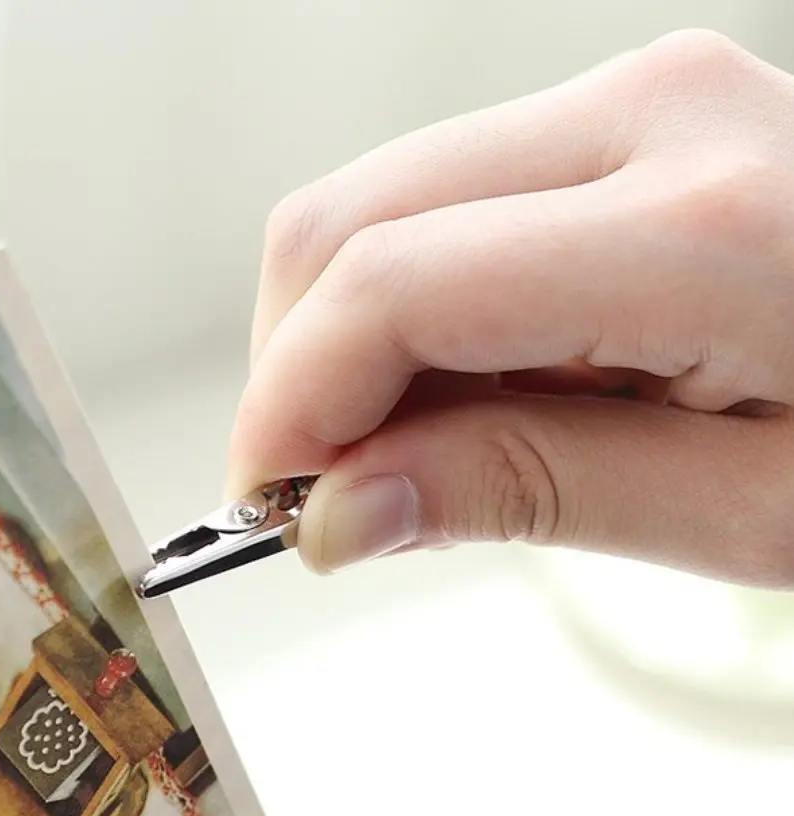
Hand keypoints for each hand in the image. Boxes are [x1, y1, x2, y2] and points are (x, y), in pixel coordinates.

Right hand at [227, 30, 793, 586]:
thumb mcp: (742, 517)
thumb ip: (526, 495)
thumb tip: (341, 513)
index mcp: (698, 223)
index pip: (394, 284)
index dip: (290, 403)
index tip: (270, 508)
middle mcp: (643, 112)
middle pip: (345, 223)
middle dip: (295, 373)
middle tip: (333, 494)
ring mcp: (621, 101)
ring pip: (369, 213)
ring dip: (348, 351)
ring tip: (421, 453)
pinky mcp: (604, 123)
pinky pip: (430, 214)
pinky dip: (403, 322)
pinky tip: (467, 393)